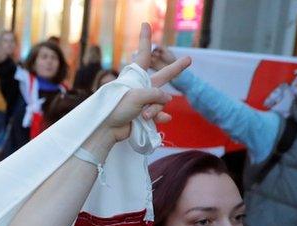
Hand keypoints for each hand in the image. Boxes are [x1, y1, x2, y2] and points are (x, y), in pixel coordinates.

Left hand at [102, 23, 190, 142]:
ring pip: (162, 102)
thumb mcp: (136, 96)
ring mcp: (145, 101)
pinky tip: (162, 120)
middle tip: (189, 59)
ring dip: (155, 109)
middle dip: (176, 69)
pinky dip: (159, 118)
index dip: (145, 40)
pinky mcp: (145, 115)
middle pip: (163, 76)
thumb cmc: (117, 108)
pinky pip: (159, 115)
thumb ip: (155, 94)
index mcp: (136, 77)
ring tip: (144, 115)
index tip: (145, 24)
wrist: (107, 130)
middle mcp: (142, 87)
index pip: (144, 55)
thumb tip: (167, 99)